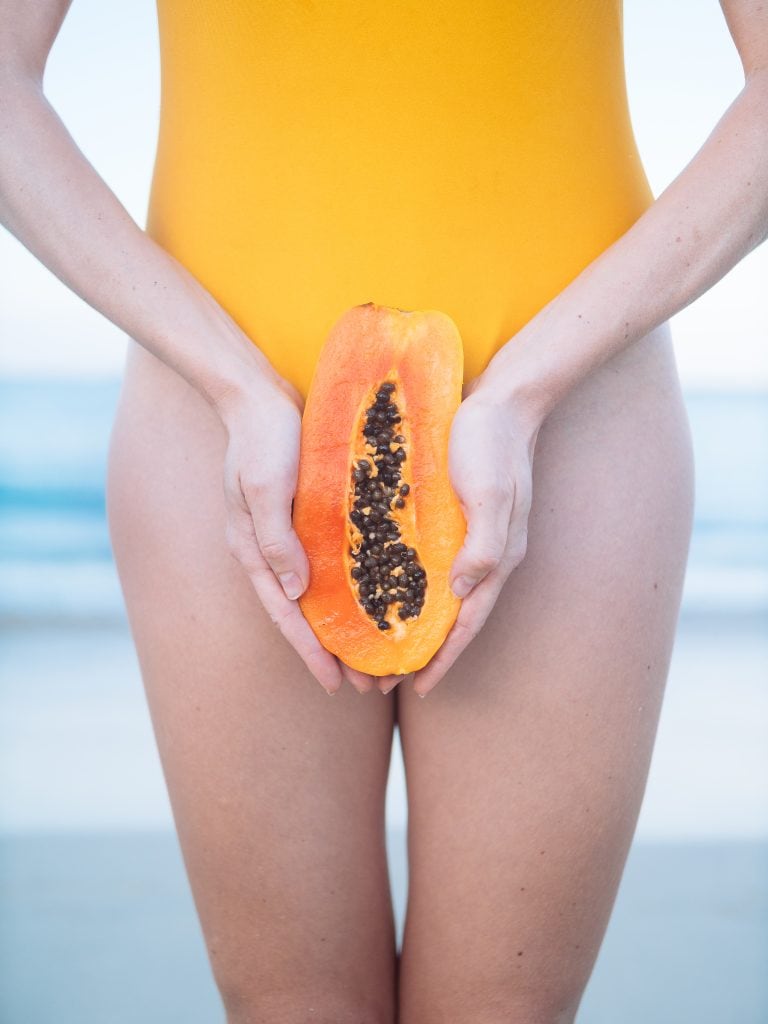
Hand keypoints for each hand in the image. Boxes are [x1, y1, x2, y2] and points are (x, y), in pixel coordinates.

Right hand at [217, 375, 397, 696]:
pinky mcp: (305, 516)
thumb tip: (296, 593)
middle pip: (302, 613)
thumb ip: (276, 539)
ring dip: (342, 623)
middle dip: (330, 650)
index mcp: (253, 551)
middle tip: (365, 682)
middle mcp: (269, 550)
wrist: (256, 394)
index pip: (285, 614)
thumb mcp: (265, 487)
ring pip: (317, 592)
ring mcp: (287, 534)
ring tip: (373, 650)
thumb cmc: (261, 438)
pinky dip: (346, 586)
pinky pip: (327, 561)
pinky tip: (372, 596)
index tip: (334, 684)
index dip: (310, 652)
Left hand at [378, 377, 540, 695]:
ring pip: (437, 595)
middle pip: (449, 618)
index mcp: (496, 557)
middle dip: (419, 652)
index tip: (416, 689)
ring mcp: (467, 536)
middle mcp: (483, 554)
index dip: (443, 658)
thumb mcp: (491, 494)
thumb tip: (463, 594)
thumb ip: (483, 545)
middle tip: (379, 679)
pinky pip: (428, 563)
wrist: (503, 397)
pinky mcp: (451, 516)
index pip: (467, 622)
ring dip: (409, 623)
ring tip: (376, 645)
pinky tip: (383, 590)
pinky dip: (408, 585)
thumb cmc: (494, 444)